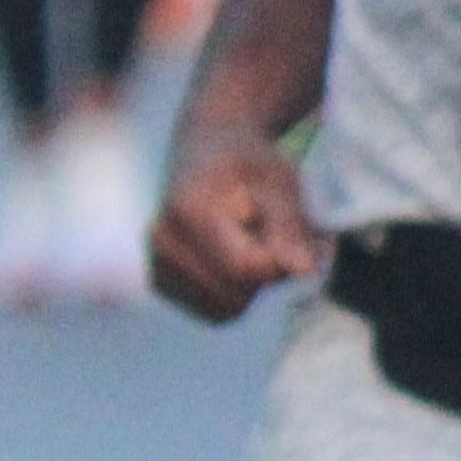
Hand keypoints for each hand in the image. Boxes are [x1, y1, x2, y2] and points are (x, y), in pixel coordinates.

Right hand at [148, 123, 322, 321]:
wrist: (207, 149)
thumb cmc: (250, 164)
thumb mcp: (280, 183)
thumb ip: (291, 228)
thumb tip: (305, 271)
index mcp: (188, 212)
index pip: (247, 269)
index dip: (283, 262)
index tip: (303, 238)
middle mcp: (161, 241)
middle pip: (236, 295)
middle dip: (269, 276)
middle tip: (281, 239)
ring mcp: (155, 264)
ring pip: (225, 309)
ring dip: (254, 288)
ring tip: (258, 247)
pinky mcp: (159, 282)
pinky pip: (213, 311)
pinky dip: (235, 294)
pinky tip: (236, 260)